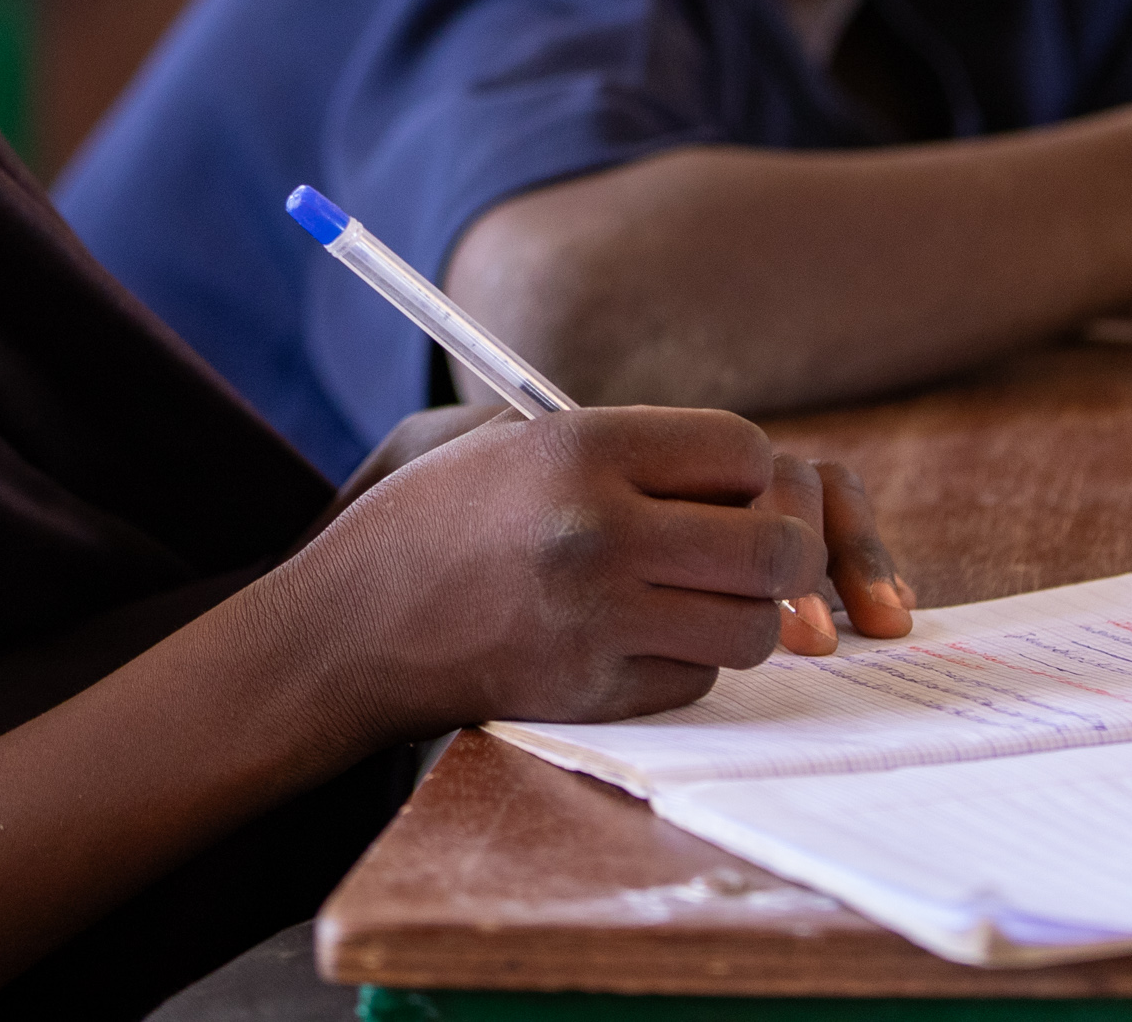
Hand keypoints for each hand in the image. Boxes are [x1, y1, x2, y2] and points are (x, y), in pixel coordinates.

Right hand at [276, 408, 894, 743]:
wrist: (350, 626)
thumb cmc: (437, 518)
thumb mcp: (515, 439)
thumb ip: (628, 446)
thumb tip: (749, 471)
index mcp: (582, 449)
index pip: (744, 452)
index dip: (751, 470)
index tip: (727, 486)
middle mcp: (599, 531)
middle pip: (774, 549)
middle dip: (782, 550)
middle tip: (754, 550)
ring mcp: (598, 620)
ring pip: (751, 627)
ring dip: (739, 613)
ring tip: (695, 595)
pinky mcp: (592, 692)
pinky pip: (697, 678)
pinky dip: (687, 659)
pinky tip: (641, 635)